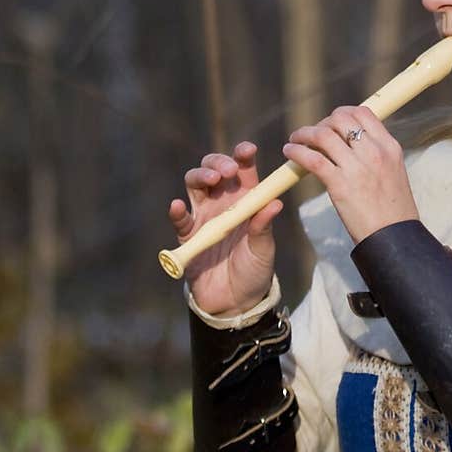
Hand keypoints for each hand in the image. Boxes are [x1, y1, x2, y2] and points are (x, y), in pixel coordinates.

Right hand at [167, 141, 278, 315]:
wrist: (236, 301)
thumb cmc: (255, 270)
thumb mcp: (264, 248)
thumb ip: (264, 227)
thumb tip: (275, 203)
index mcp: (245, 199)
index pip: (243, 170)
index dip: (243, 156)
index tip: (247, 151)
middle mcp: (223, 202)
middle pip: (214, 169)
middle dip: (218, 162)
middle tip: (227, 170)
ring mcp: (203, 216)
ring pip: (194, 184)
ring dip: (200, 176)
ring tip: (211, 179)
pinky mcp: (188, 236)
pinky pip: (180, 219)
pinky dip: (177, 211)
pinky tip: (178, 207)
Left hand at [282, 106, 417, 244]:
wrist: (394, 238)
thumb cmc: (393, 211)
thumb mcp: (393, 173)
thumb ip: (376, 155)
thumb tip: (353, 145)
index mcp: (389, 147)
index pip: (363, 112)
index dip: (342, 113)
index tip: (331, 123)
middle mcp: (374, 152)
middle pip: (340, 119)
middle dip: (321, 123)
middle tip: (312, 134)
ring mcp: (357, 167)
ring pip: (323, 134)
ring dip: (304, 134)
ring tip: (294, 141)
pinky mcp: (340, 184)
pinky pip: (312, 158)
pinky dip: (297, 152)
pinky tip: (290, 153)